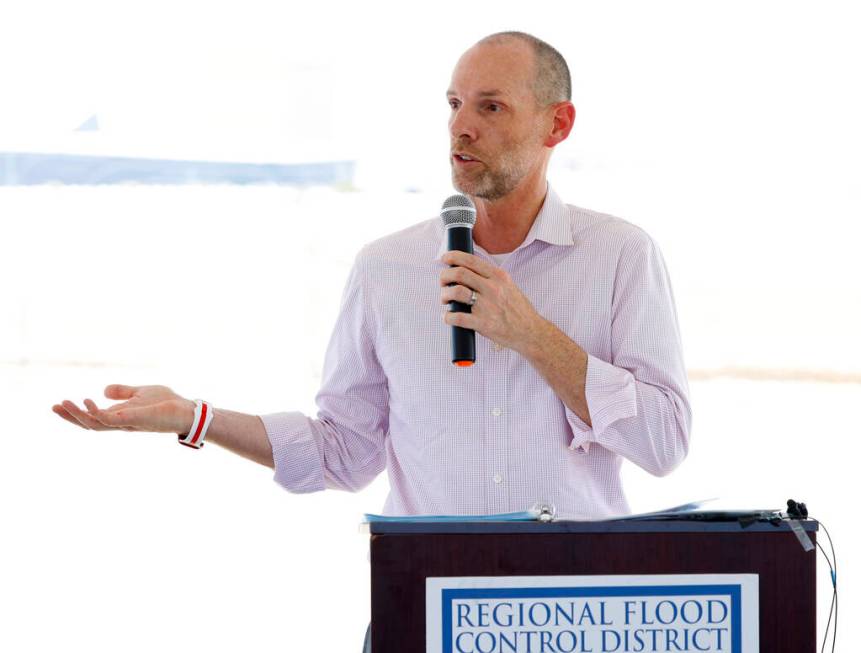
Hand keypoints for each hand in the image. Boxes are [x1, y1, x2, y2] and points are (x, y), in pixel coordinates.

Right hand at [52, 384, 195, 433]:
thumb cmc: (167, 403)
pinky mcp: (135, 419)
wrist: (186, 410)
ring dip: (78, 414)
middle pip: (90, 424)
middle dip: (70, 417)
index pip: (93, 417)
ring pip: (96, 424)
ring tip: (63, 403)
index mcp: (120, 415)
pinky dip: (97, 412)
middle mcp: (121, 422)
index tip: (58, 405)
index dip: (75, 413)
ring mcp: (127, 422)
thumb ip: (123, 392)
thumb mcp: (140, 392)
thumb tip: (103, 390)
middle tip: (53, 407)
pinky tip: (88, 401)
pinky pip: (111, 419)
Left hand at [439, 250, 545, 352]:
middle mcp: (493, 288)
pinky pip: (457, 317)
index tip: (445, 258)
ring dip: (444, 294)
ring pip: (456, 292)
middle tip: (442, 282)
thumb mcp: (508, 286)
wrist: (530, 332)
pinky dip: (447, 317)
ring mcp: (487, 306)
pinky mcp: (483, 324)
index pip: (471, 260)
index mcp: (499, 277)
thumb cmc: (518, 310)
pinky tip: (448, 317)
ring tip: (445, 299)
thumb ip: (491, 278)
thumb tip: (468, 271)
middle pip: (460, 273)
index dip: (454, 257)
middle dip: (445, 275)